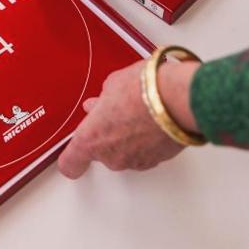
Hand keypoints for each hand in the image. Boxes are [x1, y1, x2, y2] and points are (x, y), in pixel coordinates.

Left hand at [58, 59, 200, 178]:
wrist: (178, 98)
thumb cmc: (144, 89)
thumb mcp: (113, 84)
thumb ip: (102, 101)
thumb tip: (101, 103)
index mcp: (91, 138)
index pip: (70, 163)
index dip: (71, 159)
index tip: (72, 154)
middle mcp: (111, 156)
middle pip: (100, 152)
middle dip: (107, 133)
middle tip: (115, 112)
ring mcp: (135, 161)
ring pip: (124, 152)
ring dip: (128, 137)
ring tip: (138, 110)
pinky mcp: (157, 160)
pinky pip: (145, 152)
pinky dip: (147, 140)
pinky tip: (153, 119)